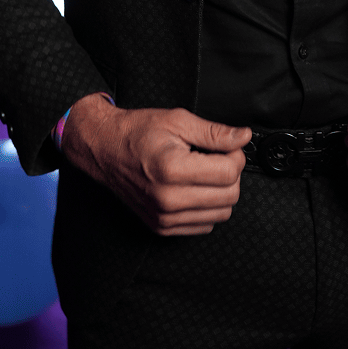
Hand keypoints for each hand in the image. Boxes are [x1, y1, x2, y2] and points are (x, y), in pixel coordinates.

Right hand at [61, 93, 251, 235]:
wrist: (105, 149)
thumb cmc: (137, 133)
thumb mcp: (178, 120)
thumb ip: (215, 132)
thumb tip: (242, 137)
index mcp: (172, 169)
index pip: (229, 173)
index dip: (235, 155)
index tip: (227, 146)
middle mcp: (168, 199)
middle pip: (230, 195)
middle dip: (230, 173)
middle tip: (214, 157)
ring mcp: (164, 217)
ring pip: (221, 213)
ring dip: (220, 192)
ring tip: (202, 171)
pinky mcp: (162, 227)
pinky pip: (204, 225)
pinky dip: (207, 207)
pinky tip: (193, 187)